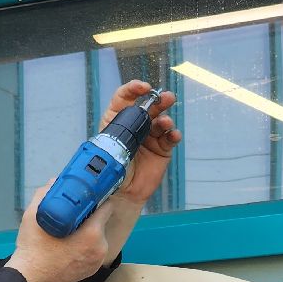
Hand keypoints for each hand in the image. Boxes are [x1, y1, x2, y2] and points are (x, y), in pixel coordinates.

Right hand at [6, 184, 111, 281]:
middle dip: (90, 216)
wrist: (29, 279)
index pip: (106, 207)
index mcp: (92, 233)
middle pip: (101, 222)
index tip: (86, 197)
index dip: (96, 199)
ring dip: (87, 231)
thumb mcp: (34, 215)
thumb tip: (54, 182)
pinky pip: (93, 250)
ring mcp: (97, 261)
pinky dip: (85, 245)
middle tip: (72, 214)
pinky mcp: (92, 270)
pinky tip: (70, 244)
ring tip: (69, 230)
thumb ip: (45, 194)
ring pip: (97, 237)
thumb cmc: (33, 248)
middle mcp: (100, 248)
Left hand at [99, 81, 180, 205]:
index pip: (125, 97)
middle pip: (148, 107)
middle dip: (158, 100)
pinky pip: (170, 138)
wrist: (122, 193)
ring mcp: (151, 136)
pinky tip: (172, 135)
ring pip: (161, 121)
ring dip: (165, 119)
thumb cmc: (112, 169)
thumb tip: (129, 120)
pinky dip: (173, 134)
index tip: (142, 88)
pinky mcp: (162, 148)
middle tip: (165, 98)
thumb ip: (117, 132)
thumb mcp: (109, 146)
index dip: (133, 89)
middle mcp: (136, 125)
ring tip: (165, 123)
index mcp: (119, 119)